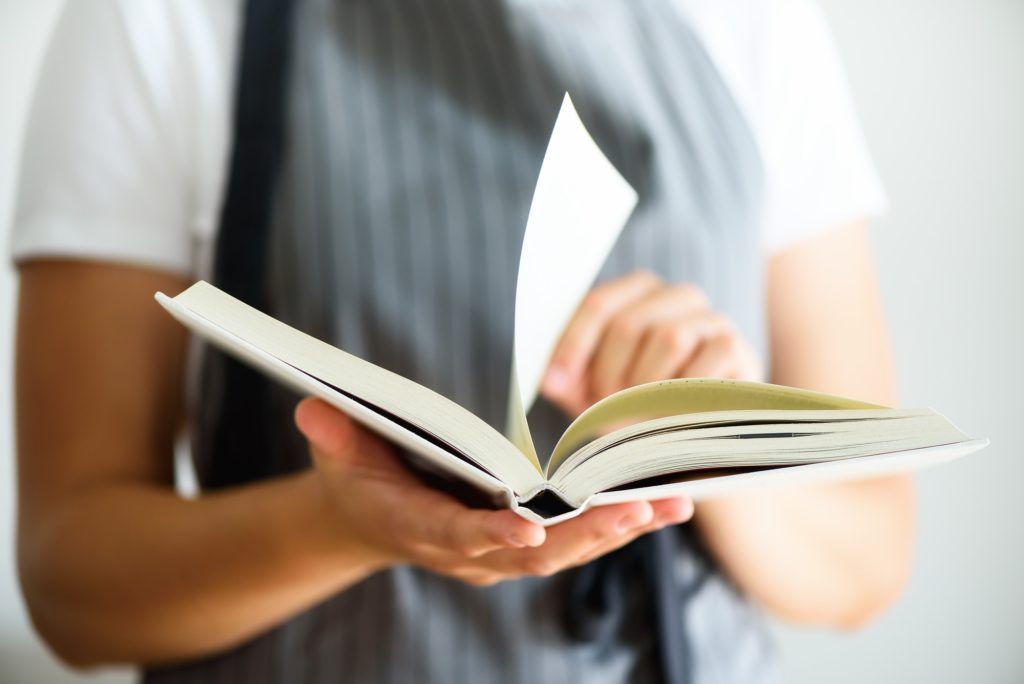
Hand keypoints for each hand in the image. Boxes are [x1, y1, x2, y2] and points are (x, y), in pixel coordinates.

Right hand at [295, 398, 692, 585]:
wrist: (368, 516)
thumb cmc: (357, 475)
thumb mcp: (337, 451)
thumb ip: (334, 435)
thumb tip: (312, 407)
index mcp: (418, 525)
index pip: (457, 534)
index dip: (491, 534)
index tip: (529, 527)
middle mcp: (466, 550)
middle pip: (532, 552)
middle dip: (585, 534)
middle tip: (636, 508)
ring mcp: (497, 553)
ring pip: (564, 551)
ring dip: (616, 531)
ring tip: (670, 503)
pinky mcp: (522, 544)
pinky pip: (575, 540)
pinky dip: (618, 524)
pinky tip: (664, 503)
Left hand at [542, 270, 763, 417]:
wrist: (696, 438)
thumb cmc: (637, 407)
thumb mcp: (593, 392)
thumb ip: (568, 378)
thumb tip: (546, 378)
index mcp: (638, 292)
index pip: (598, 304)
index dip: (572, 345)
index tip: (555, 382)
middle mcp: (678, 296)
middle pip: (628, 323)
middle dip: (608, 372)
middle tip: (604, 408)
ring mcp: (712, 319)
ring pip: (668, 338)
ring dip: (645, 386)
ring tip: (638, 414)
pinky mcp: (736, 347)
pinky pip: (705, 360)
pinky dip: (683, 393)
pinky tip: (675, 413)